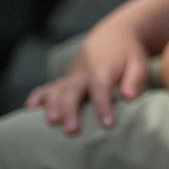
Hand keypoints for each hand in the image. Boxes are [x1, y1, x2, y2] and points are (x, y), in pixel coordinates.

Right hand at [24, 18, 149, 134]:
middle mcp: (83, 73)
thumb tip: (130, 97)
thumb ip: (135, 78)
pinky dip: (37, 97)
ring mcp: (70, 77)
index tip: (108, 126)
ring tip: (51, 123)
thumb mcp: (138, 61)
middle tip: (71, 131)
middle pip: (73, 92)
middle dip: (70, 111)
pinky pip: (46, 88)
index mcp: (103, 69)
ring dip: (51, 107)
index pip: (101, 88)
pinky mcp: (63, 82)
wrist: (111, 36)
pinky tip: (29, 109)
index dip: (103, 107)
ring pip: (56, 91)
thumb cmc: (127, 54)